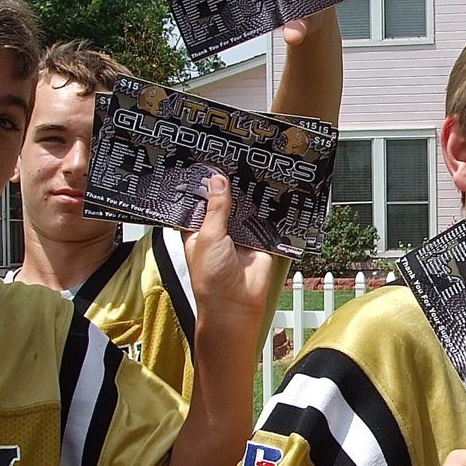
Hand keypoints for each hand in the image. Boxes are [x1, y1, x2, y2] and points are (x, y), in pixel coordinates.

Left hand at [183, 170, 274, 327]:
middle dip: (228, 186)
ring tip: (252, 168)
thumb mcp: (209, 236)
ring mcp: (239, 235)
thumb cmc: (211, 280)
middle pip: (223, 201)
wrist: (236, 306)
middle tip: (234, 159)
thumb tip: (217, 180)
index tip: (207, 160)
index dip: (202, 184)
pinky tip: (269, 190)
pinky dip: (267, 209)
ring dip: (248, 196)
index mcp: (197, 230)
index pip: (198, 200)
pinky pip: (264, 220)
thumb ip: (216, 207)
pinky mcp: (259, 241)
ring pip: (244, 208)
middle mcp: (217, 230)